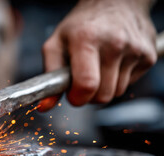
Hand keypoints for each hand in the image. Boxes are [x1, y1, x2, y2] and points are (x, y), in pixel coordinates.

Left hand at [38, 0, 156, 110]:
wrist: (116, 2)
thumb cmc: (81, 26)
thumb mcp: (56, 44)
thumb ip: (49, 76)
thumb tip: (45, 107)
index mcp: (86, 40)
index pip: (86, 85)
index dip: (77, 98)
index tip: (73, 94)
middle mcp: (114, 44)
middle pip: (103, 96)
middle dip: (90, 95)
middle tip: (84, 79)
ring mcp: (135, 50)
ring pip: (116, 93)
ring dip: (104, 87)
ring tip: (99, 67)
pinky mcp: (149, 55)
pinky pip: (129, 84)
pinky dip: (119, 79)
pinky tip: (114, 62)